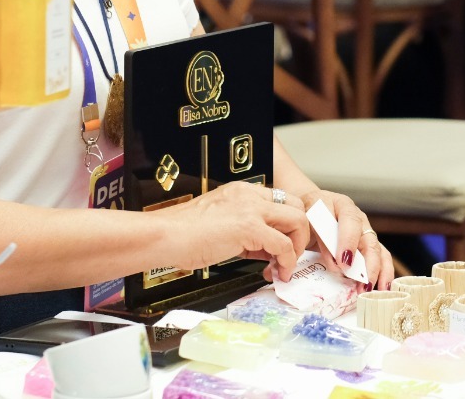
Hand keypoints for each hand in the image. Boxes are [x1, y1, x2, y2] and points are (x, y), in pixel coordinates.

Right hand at [164, 182, 309, 281]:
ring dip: (297, 247)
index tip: (282, 245)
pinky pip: (283, 244)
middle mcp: (250, 195)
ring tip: (286, 267)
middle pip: (297, 206)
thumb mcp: (221, 227)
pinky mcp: (249, 227)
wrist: (164, 236)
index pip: (281, 201)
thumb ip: (246, 234)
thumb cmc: (183, 234)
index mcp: (242, 191)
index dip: (287, 225)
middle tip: (291, 255)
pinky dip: (287, 261)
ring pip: (298, 220)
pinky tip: (278, 272)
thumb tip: (266, 251)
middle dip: (300, 233)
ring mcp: (251, 209)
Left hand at [301, 187, 394, 290]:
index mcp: (339, 204)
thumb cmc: (305, 215)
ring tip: (373, 289)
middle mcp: (356, 216)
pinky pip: (381, 256)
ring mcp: (364, 230)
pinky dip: (383, 272)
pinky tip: (382, 287)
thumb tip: (334, 263)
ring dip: (377, 270)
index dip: (347, 242)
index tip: (343, 263)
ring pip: (377, 248)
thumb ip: (318, 237)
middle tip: (361, 281)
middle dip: (367, 262)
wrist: (308, 209)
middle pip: (367, 238)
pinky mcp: (367, 244)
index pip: (349, 221)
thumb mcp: (305, 221)